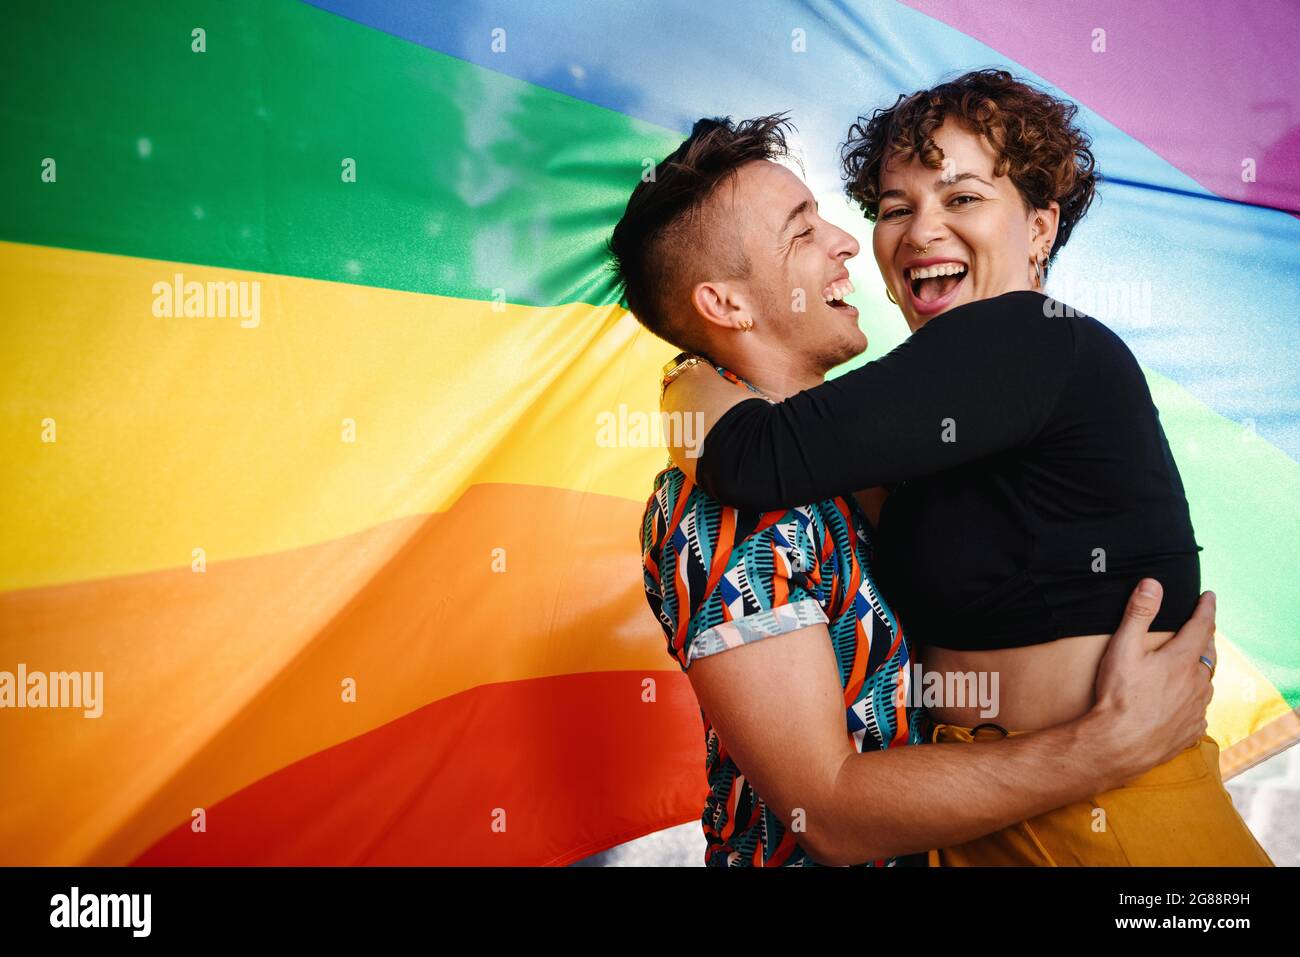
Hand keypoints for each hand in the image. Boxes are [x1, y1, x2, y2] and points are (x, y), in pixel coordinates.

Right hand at [1089, 579, 1215, 784]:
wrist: (1119, 745)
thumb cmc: (1119, 696)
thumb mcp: (1123, 648)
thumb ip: (1138, 614)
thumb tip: (1152, 584)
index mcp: (1182, 660)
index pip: (1201, 626)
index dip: (1206, 608)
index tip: (1209, 596)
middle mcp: (1197, 683)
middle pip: (1208, 654)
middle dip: (1206, 637)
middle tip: (1202, 628)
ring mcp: (1197, 708)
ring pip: (1207, 682)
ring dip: (1203, 669)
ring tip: (1195, 664)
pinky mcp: (1191, 729)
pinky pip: (1201, 709)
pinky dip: (1196, 698)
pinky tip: (1187, 701)